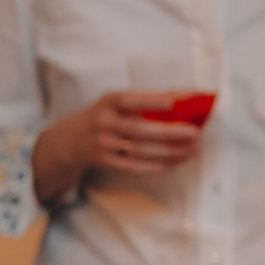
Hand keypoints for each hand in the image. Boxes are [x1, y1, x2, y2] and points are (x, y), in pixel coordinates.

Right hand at [32, 91, 200, 200]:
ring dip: (169, 152)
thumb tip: (192, 96)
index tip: (174, 102)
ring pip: (140, 151)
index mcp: (108, 102)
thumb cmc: (106, 116)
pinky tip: (175, 163)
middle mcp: (103, 122)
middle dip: (169, 132)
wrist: (70, 139)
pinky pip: (134, 167)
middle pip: (138, 129)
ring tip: (191, 150)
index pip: (130, 100)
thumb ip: (151, 99)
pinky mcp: (104, 161)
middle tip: (194, 132)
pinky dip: (157, 166)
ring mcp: (102, 144)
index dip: (151, 101)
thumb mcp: (118, 102)